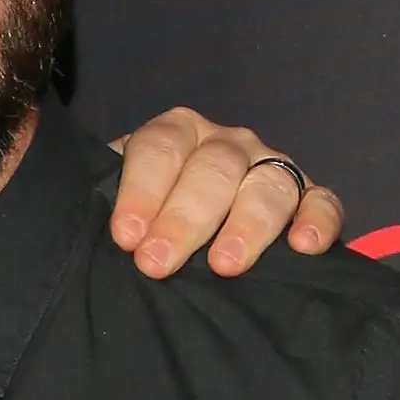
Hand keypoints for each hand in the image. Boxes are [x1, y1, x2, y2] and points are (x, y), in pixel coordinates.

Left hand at [108, 107, 345, 278]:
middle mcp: (226, 143)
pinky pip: (323, 201)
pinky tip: (303, 247)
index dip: (141, 191)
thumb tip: (77, 218)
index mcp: (176, 133)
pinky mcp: (310, 196)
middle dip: (183, 219)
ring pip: (268, 184)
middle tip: (158, 263)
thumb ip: (100, 200)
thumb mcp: (118, 201)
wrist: (186, 229)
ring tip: (225, 265)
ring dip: (248, 225)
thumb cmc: (147, 218)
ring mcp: (271, 166)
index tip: (125, 237)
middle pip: (212, 169)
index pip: (159, 148)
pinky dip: (317, 220)